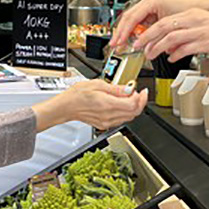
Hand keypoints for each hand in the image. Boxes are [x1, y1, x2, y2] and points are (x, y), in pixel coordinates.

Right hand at [34, 80, 148, 131]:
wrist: (66, 107)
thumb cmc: (77, 95)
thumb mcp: (97, 84)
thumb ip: (116, 88)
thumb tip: (129, 89)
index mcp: (107, 104)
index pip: (133, 105)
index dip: (141, 97)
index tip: (143, 90)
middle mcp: (108, 116)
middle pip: (134, 113)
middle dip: (139, 102)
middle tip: (138, 93)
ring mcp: (107, 122)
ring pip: (129, 117)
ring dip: (133, 107)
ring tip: (128, 97)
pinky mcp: (104, 125)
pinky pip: (121, 120)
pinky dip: (125, 112)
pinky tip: (121, 104)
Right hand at [110, 0, 197, 48]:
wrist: (200, 8)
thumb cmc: (188, 11)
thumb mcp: (169, 26)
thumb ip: (155, 36)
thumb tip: (144, 46)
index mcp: (151, 1)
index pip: (131, 18)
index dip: (123, 32)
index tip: (119, 42)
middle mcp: (148, 2)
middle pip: (127, 18)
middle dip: (120, 32)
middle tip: (115, 44)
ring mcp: (149, 6)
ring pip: (131, 20)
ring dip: (126, 33)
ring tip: (121, 44)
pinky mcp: (152, 12)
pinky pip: (139, 22)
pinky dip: (134, 31)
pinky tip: (132, 40)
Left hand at [136, 9, 208, 62]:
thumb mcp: (203, 27)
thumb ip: (186, 37)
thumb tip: (171, 49)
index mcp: (192, 14)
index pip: (163, 20)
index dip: (149, 30)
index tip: (140, 38)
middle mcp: (193, 20)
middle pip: (162, 26)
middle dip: (147, 37)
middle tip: (138, 46)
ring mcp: (199, 31)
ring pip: (171, 37)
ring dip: (157, 47)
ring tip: (150, 55)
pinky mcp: (206, 42)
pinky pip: (186, 48)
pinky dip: (175, 54)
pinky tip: (171, 59)